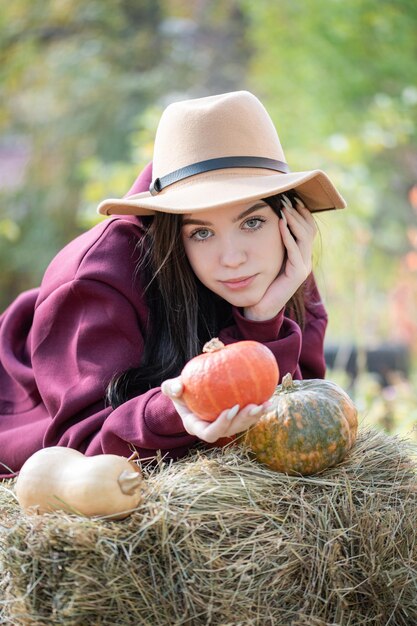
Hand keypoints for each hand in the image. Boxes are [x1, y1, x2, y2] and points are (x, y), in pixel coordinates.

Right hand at [161, 376, 271, 442]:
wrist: (190, 390)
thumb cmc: (180, 389)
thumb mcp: (171, 387)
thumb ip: (171, 387)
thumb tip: (178, 388)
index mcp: (196, 426)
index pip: (210, 433)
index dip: (222, 425)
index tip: (231, 409)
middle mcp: (213, 428)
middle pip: (230, 431)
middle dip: (243, 421)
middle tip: (253, 406)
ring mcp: (225, 424)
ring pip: (242, 425)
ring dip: (255, 416)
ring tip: (266, 404)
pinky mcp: (235, 417)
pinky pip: (248, 415)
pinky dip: (259, 408)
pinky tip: (269, 396)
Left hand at [244, 197, 316, 320]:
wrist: (261, 306)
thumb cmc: (261, 281)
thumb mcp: (268, 256)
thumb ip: (272, 241)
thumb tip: (268, 218)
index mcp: (300, 254)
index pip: (307, 228)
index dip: (301, 212)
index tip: (292, 197)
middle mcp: (305, 259)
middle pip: (309, 229)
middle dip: (298, 213)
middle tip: (287, 199)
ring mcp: (303, 267)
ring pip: (304, 238)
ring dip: (293, 221)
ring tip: (284, 209)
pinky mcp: (297, 275)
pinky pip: (294, 251)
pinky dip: (288, 237)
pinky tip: (281, 225)